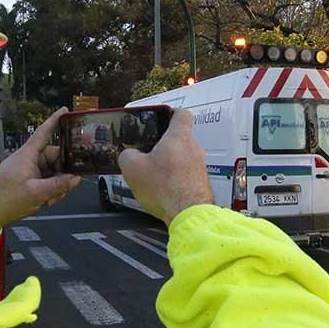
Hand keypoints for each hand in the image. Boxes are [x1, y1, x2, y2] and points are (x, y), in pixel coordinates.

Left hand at [0, 107, 80, 233]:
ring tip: (49, 197)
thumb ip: (59, 185)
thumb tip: (74, 179)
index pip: (44, 132)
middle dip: (63, 172)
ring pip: (53, 171)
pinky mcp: (28, 179)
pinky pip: (46, 180)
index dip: (55, 120)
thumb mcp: (36, 193)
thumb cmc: (3, 200)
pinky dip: (50, 189)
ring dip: (56, 184)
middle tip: (64, 186)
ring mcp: (28, 170)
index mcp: (27, 155)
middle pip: (55, 157)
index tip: (65, 111)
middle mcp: (28, 160)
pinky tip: (45, 199)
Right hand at [118, 109, 212, 225]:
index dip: (170, 113)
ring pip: (184, 158)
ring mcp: (200, 167)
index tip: (163, 116)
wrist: (188, 214)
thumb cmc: (165, 188)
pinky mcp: (201, 183)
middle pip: (181, 138)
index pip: (181, 114)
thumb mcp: (132, 168)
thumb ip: (127, 155)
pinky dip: (176, 179)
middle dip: (165, 144)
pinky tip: (164, 190)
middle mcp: (194, 149)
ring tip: (155, 176)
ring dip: (171, 163)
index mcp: (179, 137)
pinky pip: (187, 174)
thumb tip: (128, 155)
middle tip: (150, 152)